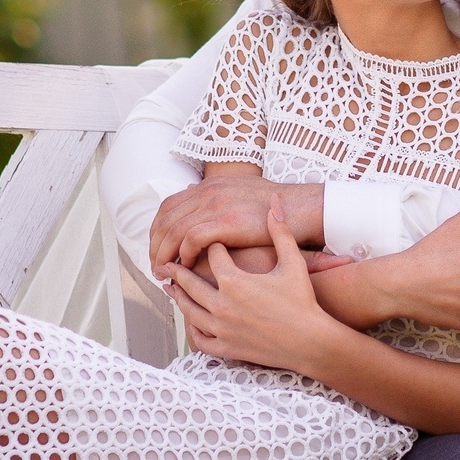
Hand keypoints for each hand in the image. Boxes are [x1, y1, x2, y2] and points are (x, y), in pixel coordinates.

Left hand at [151, 177, 326, 273]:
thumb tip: (198, 198)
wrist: (304, 210)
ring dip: (164, 253)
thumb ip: (221, 196)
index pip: (168, 206)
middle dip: (155, 245)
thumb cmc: (278, 209)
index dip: (158, 230)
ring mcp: (216, 205)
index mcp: (211, 185)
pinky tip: (187, 266)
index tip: (157, 250)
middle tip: (156, 266)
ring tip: (165, 273)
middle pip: (166, 218)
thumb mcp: (242, 193)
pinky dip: (184, 253)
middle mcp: (209, 192)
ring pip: (174, 230)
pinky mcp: (226, 222)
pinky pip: (191, 238)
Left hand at [167, 197, 338, 370]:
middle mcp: (221, 304)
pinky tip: (190, 321)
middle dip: (178, 271)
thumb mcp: (293, 262)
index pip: (213, 256)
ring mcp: (222, 328)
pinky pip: (201, 339)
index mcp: (234, 281)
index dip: (213, 247)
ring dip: (178, 297)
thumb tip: (275, 202)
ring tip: (171, 288)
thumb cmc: (303, 300)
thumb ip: (281, 231)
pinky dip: (192, 329)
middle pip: (190, 283)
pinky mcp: (226, 347)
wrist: (310, 340)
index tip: (210, 243)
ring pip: (190, 310)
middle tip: (167, 262)